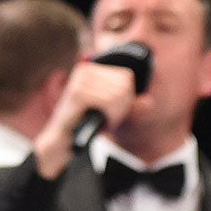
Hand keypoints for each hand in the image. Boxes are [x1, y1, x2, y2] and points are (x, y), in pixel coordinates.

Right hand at [33, 60, 136, 177]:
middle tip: (105, 117)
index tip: (111, 111)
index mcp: (93, 68)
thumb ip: (132, 106)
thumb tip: (149, 102)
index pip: (127, 77)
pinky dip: (109, 116)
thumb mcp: (113, 112)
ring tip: (99, 119)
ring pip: (119, 94)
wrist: (61, 141)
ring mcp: (80, 80)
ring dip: (114, 114)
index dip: (126, 99)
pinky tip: (98, 121)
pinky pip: (109, 102)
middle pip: (125, 85)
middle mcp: (86, 69)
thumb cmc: (86, 125)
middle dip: (121, 107)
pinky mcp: (77, 93)